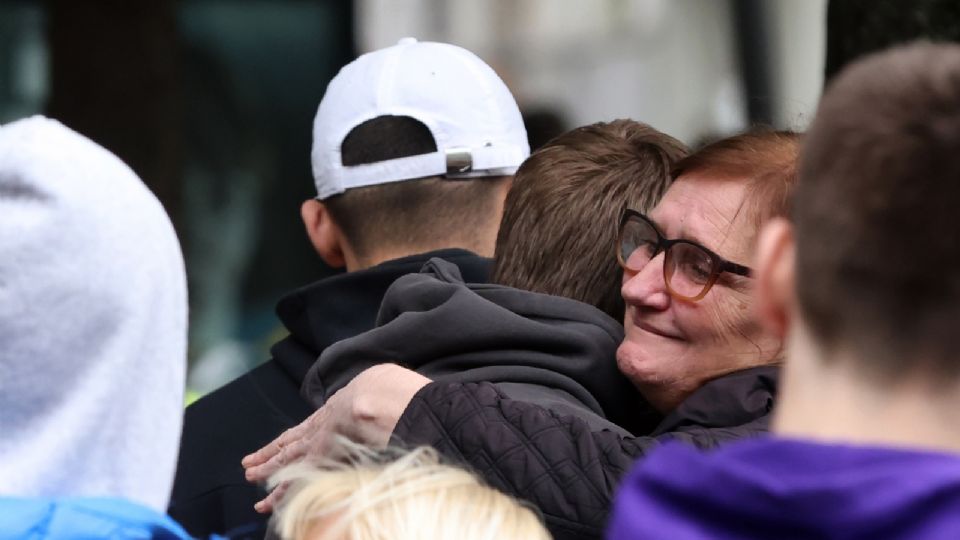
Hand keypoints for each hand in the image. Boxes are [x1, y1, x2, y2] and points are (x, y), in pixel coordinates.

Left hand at [241, 363, 430, 512]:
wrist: (374, 398)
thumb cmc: (380, 390)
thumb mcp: (371, 388)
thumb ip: (367, 397)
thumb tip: (379, 395)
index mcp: (330, 412)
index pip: (304, 429)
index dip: (288, 439)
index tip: (274, 448)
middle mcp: (318, 429)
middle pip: (287, 445)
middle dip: (267, 457)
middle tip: (249, 466)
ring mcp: (316, 444)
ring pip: (285, 462)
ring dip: (267, 473)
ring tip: (251, 481)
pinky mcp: (318, 459)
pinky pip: (295, 480)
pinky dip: (282, 491)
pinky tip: (270, 501)